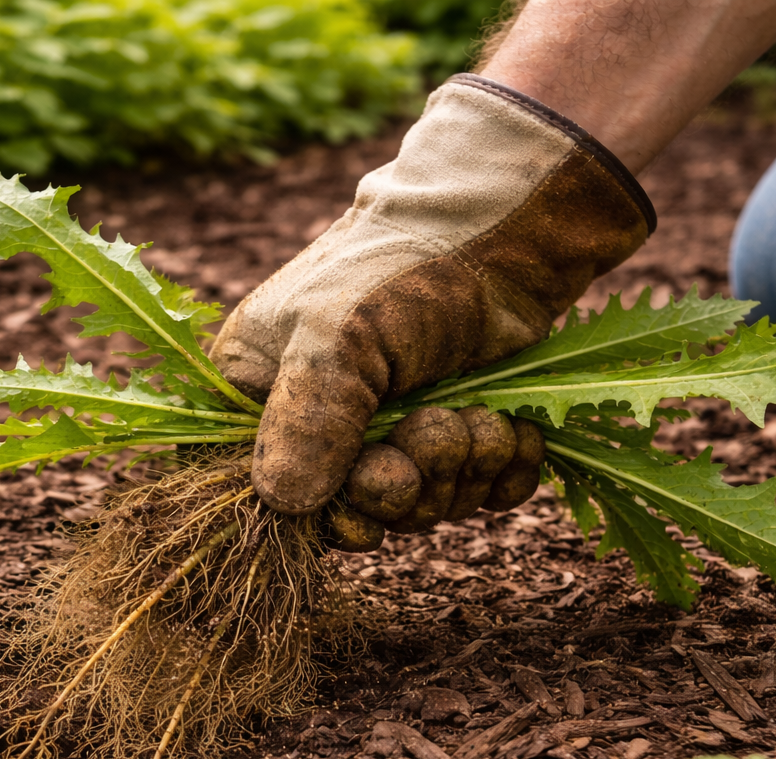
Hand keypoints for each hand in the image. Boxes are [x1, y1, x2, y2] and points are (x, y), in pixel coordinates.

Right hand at [211, 74, 653, 525]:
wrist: (503, 226)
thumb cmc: (400, 267)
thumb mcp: (333, 338)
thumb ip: (303, 425)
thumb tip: (282, 505)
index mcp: (265, 395)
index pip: (277, 495)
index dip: (328, 514)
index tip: (366, 500)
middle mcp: (328, 422)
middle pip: (363, 512)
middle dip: (409, 485)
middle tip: (434, 431)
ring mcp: (400, 430)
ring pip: (428, 505)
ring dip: (462, 466)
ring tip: (476, 414)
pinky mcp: (466, 432)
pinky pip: (484, 494)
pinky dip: (504, 470)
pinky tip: (510, 429)